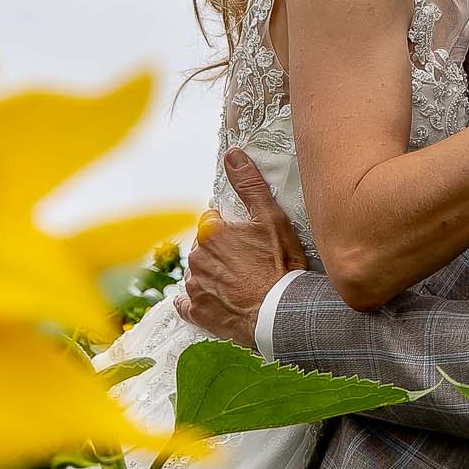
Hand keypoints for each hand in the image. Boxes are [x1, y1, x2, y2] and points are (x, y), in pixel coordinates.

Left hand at [175, 149, 307, 348]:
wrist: (281, 313)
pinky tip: (218, 302)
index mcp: (211, 232)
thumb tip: (233, 155)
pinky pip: (187, 303)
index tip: (247, 243)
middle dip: (221, 254)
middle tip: (248, 266)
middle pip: (204, 248)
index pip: (212, 222)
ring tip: (240, 285)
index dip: (231, 231)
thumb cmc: (280, 267)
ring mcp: (194, 286)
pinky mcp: (195, 312)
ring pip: (198, 273)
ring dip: (213, 276)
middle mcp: (197, 257)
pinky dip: (198, 302)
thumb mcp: (272, 219)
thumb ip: (249, 185)